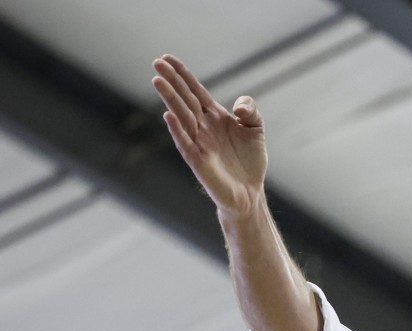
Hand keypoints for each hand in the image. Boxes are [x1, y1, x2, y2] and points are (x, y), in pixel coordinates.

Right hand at [152, 54, 266, 218]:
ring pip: (181, 117)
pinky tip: (169, 116)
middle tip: (156, 63)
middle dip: (171, 81)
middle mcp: (202, 127)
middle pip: (184, 99)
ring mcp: (199, 143)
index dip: (182, 74)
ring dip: (170, 100)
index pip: (194, 90)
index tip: (167, 58)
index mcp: (213, 116)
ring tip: (158, 81)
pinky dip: (177, 130)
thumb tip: (237, 107)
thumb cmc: (249, 160)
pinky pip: (185, 143)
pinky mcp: (198, 162)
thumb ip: (250, 110)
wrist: (250, 192)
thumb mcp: (255, 128)